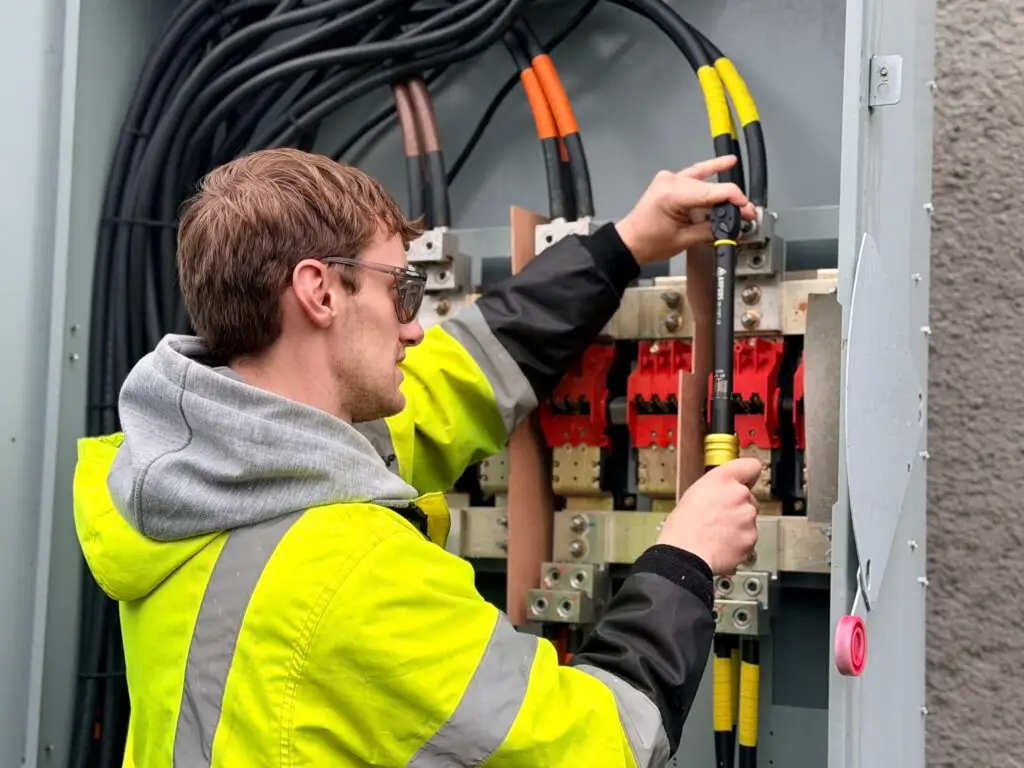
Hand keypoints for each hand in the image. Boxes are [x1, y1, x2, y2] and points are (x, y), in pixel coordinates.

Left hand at [614, 155, 756, 264]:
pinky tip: (725, 163)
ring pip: (703, 177)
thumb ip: (711, 229)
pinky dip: (709, 172)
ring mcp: (669, 179)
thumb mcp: (684, 240)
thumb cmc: (650, 242)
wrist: (630, 241)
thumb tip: (732, 224)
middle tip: (746, 212)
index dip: (735, 200)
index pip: (713, 192)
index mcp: (672, 195)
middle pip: (710, 186)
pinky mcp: (669, 181)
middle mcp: (670, 182)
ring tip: (740, 183)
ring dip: (721, 184)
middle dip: (730, 199)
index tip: (747, 210)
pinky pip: (694, 174)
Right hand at [656, 457, 760, 574]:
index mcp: (722, 479)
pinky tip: (722, 544)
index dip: (748, 475)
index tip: (746, 480)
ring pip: (749, 518)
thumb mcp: (693, 494)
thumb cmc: (683, 527)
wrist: (686, 554)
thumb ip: (715, 488)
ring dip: (739, 525)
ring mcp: (748, 516)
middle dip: (738, 506)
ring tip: (717, 533)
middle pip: (749, 497)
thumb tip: (722, 493)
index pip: (751, 466)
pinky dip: (739, 541)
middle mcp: (740, 494)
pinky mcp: (752, 537)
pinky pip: (749, 537)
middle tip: (719, 517)